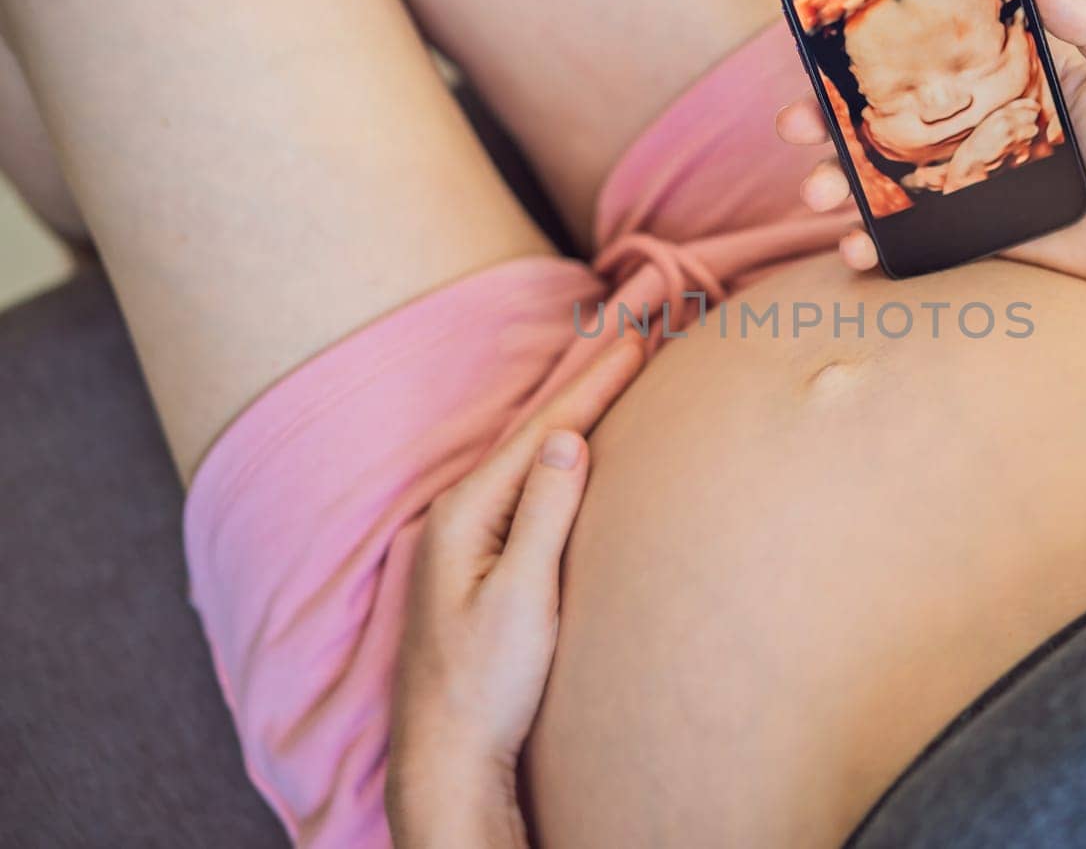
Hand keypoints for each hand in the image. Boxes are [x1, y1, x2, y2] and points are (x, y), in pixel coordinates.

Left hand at [386, 339, 643, 847]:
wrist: (447, 753)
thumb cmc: (486, 683)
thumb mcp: (524, 597)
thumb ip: (545, 514)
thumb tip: (569, 439)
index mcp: (467, 513)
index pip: (542, 433)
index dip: (592, 385)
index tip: (635, 342)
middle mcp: (459, 516)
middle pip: (533, 434)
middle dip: (583, 384)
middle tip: (628, 334)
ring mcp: (465, 540)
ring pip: (528, 458)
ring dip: (571, 415)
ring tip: (608, 376)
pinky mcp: (478, 565)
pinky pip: (525, 488)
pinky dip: (556, 457)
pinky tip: (572, 452)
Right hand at [776, 0, 1085, 311]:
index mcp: (1014, 70)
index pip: (931, 44)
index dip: (870, 41)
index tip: (817, 38)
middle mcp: (981, 120)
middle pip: (885, 111)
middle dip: (825, 115)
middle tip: (791, 123)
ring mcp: (974, 182)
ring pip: (884, 175)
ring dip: (836, 181)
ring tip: (815, 194)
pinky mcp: (980, 236)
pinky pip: (914, 239)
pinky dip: (875, 247)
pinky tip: (855, 251)